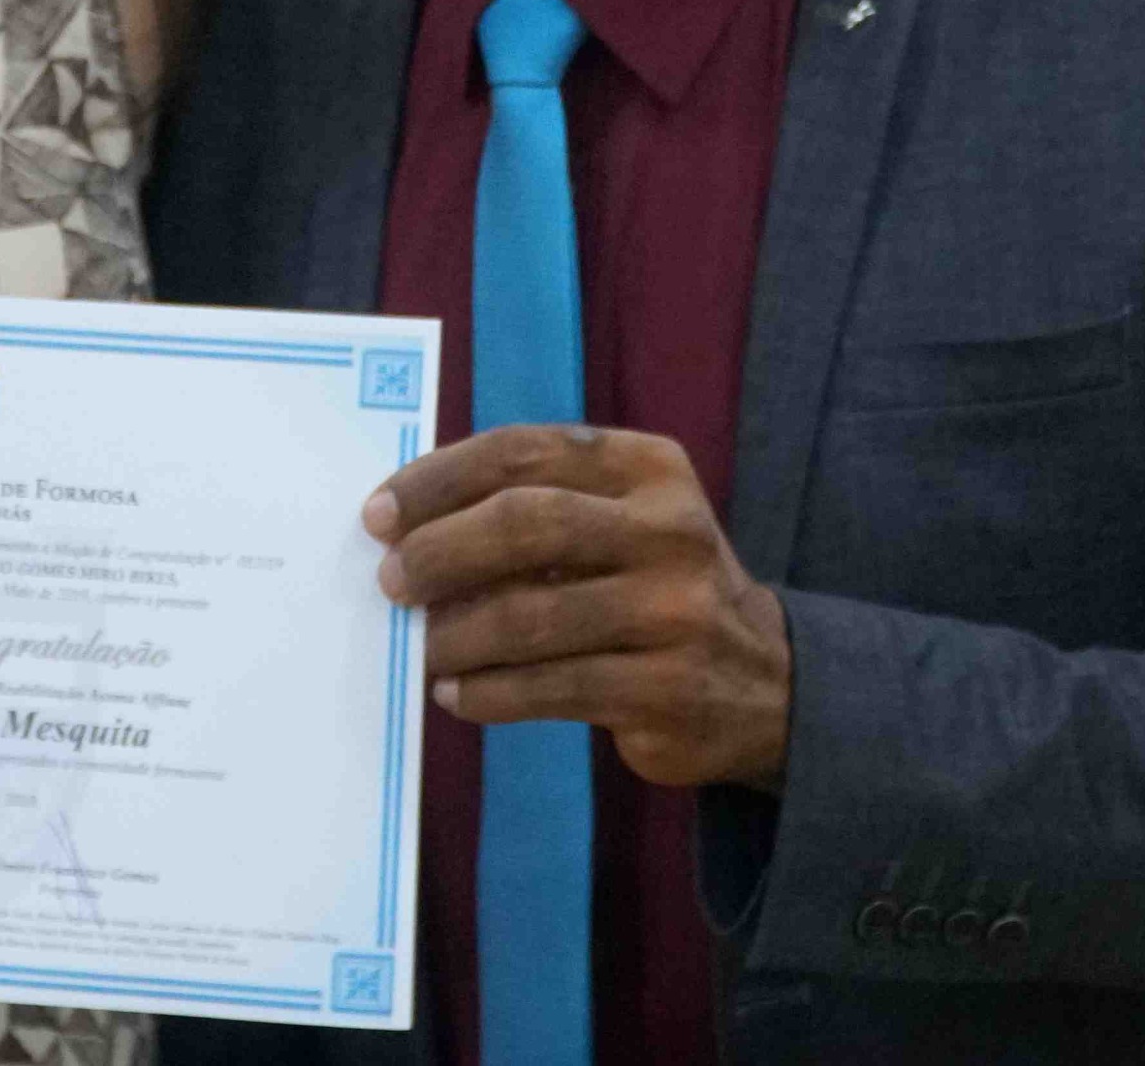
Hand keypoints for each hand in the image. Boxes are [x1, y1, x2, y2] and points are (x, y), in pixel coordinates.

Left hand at [368, 424, 792, 791]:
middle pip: (526, 523)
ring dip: (455, 633)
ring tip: (422, 645)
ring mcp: (674, 612)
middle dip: (440, 551)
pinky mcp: (667, 689)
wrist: (764, 682)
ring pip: (531, 616)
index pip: (524, 451)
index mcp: (649, 468)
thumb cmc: (655, 585)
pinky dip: (489, 692)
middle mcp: (669, 530)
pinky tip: (458, 692)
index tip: (380, 513)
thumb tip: (409, 525)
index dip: (439, 479)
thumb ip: (539, 504)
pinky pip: (551, 688)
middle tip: (391, 581)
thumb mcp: (623, 520)